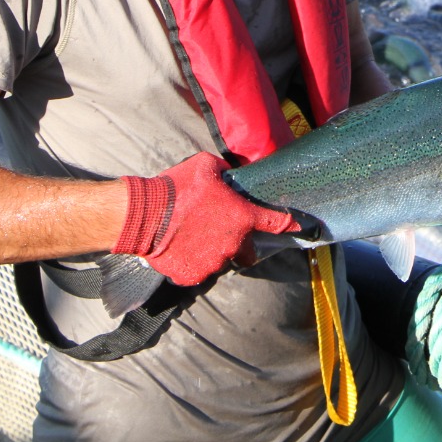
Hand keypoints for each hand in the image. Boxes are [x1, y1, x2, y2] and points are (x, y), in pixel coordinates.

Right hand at [113, 153, 299, 286]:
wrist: (143, 215)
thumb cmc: (177, 187)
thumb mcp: (206, 166)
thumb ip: (226, 173)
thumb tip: (230, 177)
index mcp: (243, 217)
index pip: (277, 223)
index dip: (289, 224)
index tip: (298, 226)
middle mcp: (233, 244)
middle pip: (248, 253)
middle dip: (241, 246)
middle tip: (221, 233)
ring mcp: (213, 263)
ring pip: (220, 261)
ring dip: (212, 252)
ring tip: (191, 236)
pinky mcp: (192, 275)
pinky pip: (198, 271)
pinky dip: (192, 262)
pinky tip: (179, 247)